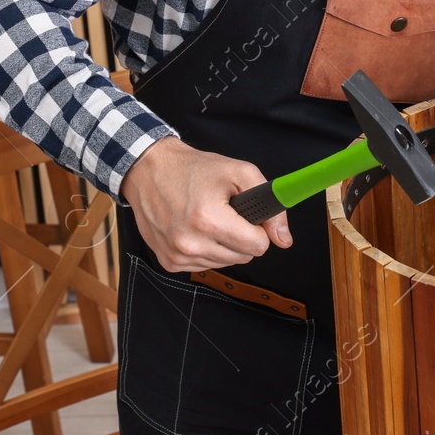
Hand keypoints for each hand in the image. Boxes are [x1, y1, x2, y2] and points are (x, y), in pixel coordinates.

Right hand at [118, 137, 293, 272]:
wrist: (149, 170)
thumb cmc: (193, 169)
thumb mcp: (239, 172)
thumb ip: (269, 203)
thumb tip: (284, 239)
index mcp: (209, 220)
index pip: (257, 246)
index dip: (258, 229)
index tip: (247, 216)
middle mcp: (190, 242)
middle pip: (243, 257)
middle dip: (241, 236)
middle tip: (225, 213)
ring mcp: (177, 255)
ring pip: (225, 263)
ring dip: (223, 244)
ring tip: (207, 218)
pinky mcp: (169, 262)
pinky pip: (204, 265)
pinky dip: (205, 250)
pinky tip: (194, 229)